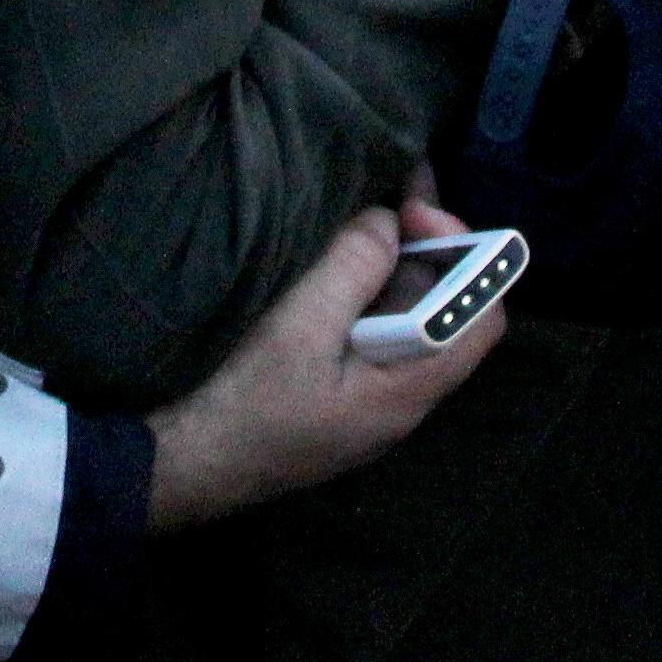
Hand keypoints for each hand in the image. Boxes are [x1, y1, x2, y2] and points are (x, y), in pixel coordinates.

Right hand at [146, 195, 500, 531]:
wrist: (178, 468)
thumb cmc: (243, 403)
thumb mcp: (297, 329)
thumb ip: (351, 269)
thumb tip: (388, 222)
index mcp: (409, 388)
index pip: (483, 318)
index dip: (467, 254)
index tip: (414, 214)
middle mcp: (399, 397)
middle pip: (440, 311)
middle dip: (421, 246)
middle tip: (383, 194)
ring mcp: (365, 398)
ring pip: (399, 319)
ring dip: (385, 263)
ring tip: (354, 212)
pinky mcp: (332, 393)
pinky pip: (364, 332)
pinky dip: (358, 288)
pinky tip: (326, 261)